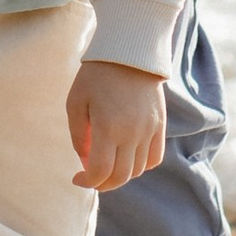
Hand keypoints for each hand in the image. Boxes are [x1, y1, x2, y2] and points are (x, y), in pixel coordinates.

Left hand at [68, 56, 167, 192]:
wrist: (129, 51)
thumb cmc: (96, 75)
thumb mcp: (75, 102)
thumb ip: (78, 136)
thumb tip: (86, 162)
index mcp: (107, 127)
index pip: (100, 172)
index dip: (87, 182)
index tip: (77, 178)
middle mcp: (131, 133)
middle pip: (121, 177)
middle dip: (103, 184)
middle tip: (91, 178)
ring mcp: (149, 130)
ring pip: (137, 170)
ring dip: (120, 175)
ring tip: (107, 164)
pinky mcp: (160, 125)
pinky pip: (154, 158)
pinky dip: (140, 166)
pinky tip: (127, 158)